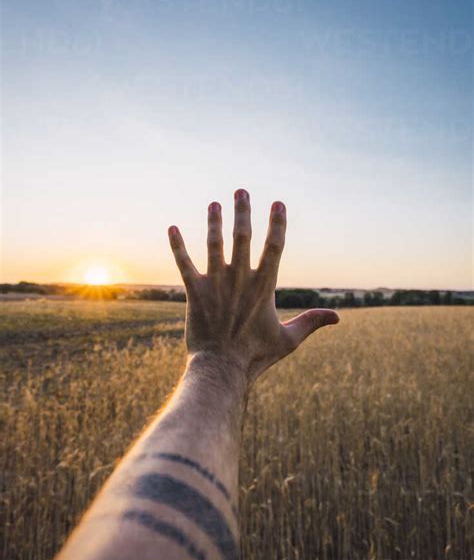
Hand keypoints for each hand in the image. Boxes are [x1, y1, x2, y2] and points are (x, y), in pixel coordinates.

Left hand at [168, 189, 338, 383]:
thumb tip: (337, 317)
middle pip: (242, 237)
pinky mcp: (195, 292)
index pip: (274, 247)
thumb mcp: (289, 340)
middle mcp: (240, 279)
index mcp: (264, 287)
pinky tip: (172, 227)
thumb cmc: (256, 356)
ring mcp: (216, 284)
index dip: (277, 223)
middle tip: (241, 191)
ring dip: (214, 222)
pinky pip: (184, 263)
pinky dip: (177, 245)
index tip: (278, 203)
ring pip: (214, 244)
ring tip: (214, 204)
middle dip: (242, 212)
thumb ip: (311, 322)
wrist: (221, 369)